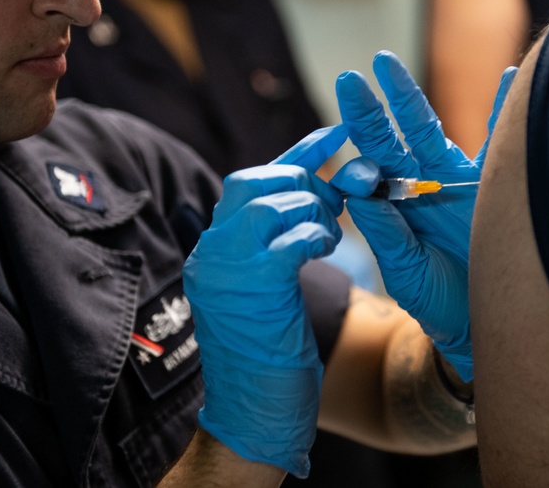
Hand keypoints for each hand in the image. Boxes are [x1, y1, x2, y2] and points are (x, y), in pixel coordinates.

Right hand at [183, 125, 347, 477]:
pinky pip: (287, 238)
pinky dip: (314, 236)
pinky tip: (324, 249)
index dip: (300, 154)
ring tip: (327, 236)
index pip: (254, 181)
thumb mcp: (268, 289)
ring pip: (271, 203)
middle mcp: (212, 251)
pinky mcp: (252, 288)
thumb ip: (278, 244)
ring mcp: (226, 268)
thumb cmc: (268, 354)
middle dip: (303, 181)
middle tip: (335, 201)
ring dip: (311, 212)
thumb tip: (315, 201)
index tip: (336, 134)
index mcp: (214, 248)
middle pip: (254, 181)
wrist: (253, 413)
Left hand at [331, 51, 515, 380]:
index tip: (349, 129)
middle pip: (392, 136)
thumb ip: (387, 234)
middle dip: (372, 106)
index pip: (371, 163)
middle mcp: (421, 183)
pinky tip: (513, 75)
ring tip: (387, 62)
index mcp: (395, 202)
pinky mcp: (497, 185)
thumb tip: (359, 192)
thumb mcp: (407, 271)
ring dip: (409, 97)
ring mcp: (458, 180)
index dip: (360, 145)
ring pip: (430, 129)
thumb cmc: (438, 301)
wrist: (482, 321)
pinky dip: (509, 108)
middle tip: (351, 76)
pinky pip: (503, 141)